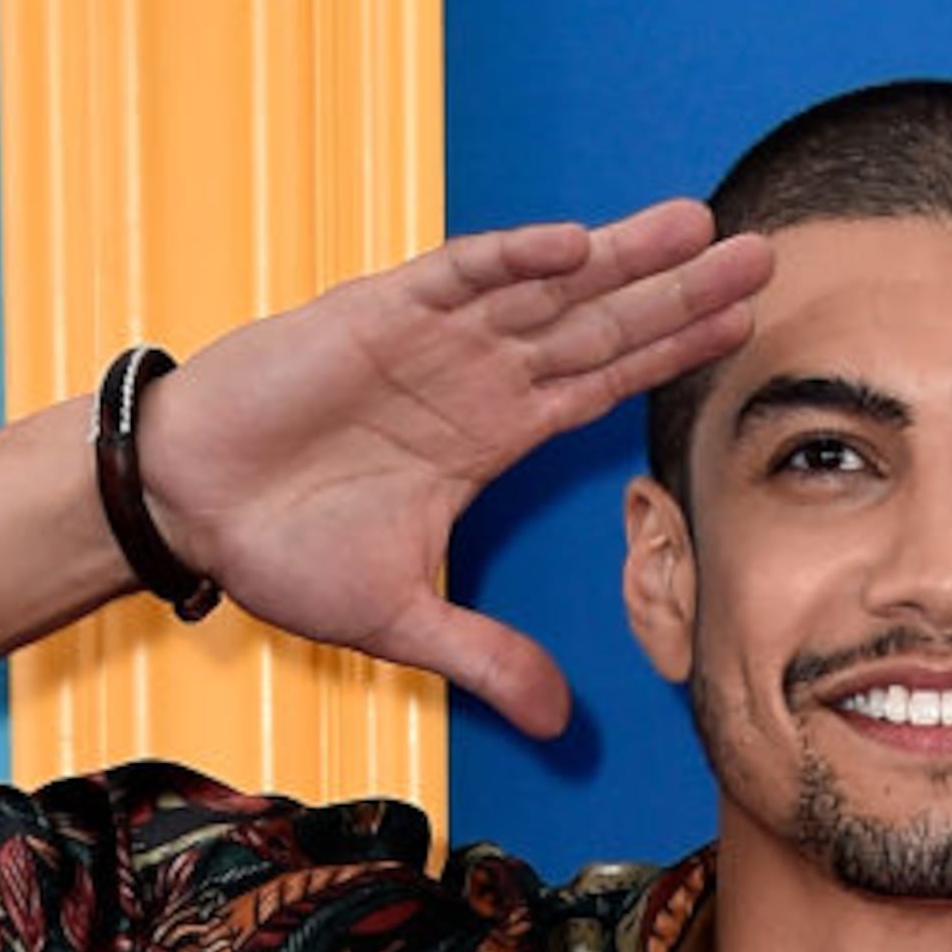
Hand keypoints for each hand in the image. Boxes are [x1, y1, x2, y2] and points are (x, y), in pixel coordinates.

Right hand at [132, 200, 770, 735]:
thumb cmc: (281, 550)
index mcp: (490, 434)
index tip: (745, 326)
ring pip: (546, 290)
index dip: (673, 353)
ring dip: (619, 258)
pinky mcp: (373, 314)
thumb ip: (486, 657)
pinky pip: (454, 277)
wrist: (187, 510)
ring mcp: (431, 340)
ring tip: (696, 225)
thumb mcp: (402, 620)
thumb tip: (560, 725)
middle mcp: (476, 376)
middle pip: (599, 326)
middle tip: (763, 254)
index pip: (604, 384)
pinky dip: (510, 260)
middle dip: (678, 292)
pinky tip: (572, 242)